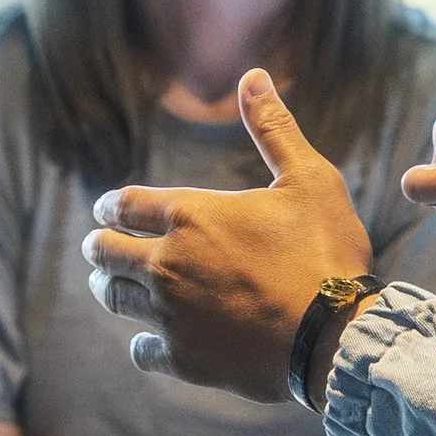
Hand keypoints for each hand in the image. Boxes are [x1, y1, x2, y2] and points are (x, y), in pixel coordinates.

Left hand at [83, 69, 373, 396]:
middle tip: (99, 248)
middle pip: (104, 251)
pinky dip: (143, 343)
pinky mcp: (182, 358)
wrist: (336, 337)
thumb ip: (273, 130)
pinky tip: (151, 341)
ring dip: (110, 288)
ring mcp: (170, 314)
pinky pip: (141, 350)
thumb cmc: (326, 253)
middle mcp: (167, 262)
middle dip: (99, 246)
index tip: (108, 210)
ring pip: (113, 298)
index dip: (111, 205)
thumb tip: (253, 76)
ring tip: (111, 288)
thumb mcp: (309, 180)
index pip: (123, 203)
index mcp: (190, 214)